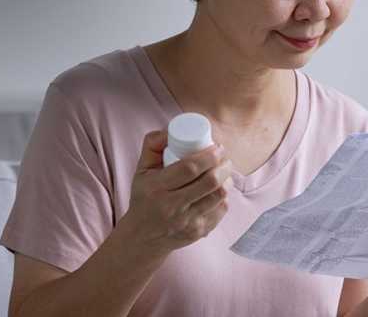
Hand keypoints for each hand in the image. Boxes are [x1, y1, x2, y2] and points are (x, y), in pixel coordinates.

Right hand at [120, 130, 232, 256]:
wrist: (143, 237)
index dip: (208, 156)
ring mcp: (187, 222)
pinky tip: (221, 189)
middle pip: (209, 182)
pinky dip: (224, 197)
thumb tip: (170, 129)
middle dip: (223, 165)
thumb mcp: (141, 170)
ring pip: (218, 196)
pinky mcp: (198, 232)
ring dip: (227, 179)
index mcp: (157, 188)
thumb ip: (152, 145)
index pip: (189, 168)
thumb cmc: (144, 197)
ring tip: (225, 170)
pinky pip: (221, 211)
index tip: (217, 147)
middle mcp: (172, 207)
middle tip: (224, 157)